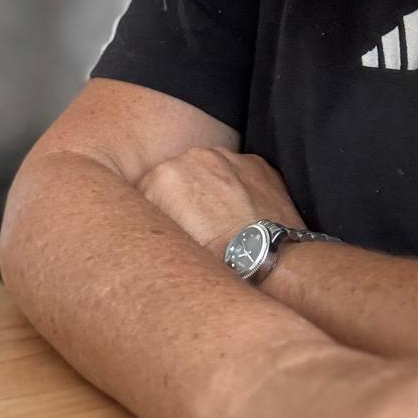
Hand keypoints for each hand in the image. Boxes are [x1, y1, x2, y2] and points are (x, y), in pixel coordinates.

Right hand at [137, 146, 304, 259]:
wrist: (270, 260)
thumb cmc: (217, 260)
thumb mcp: (168, 244)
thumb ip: (155, 221)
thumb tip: (152, 220)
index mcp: (163, 176)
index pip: (148, 190)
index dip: (156, 212)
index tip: (168, 228)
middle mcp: (193, 157)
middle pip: (180, 175)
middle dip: (184, 196)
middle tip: (197, 226)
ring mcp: (227, 156)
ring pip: (211, 171)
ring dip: (212, 188)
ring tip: (224, 220)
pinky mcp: (255, 162)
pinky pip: (239, 173)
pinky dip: (240, 187)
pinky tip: (245, 212)